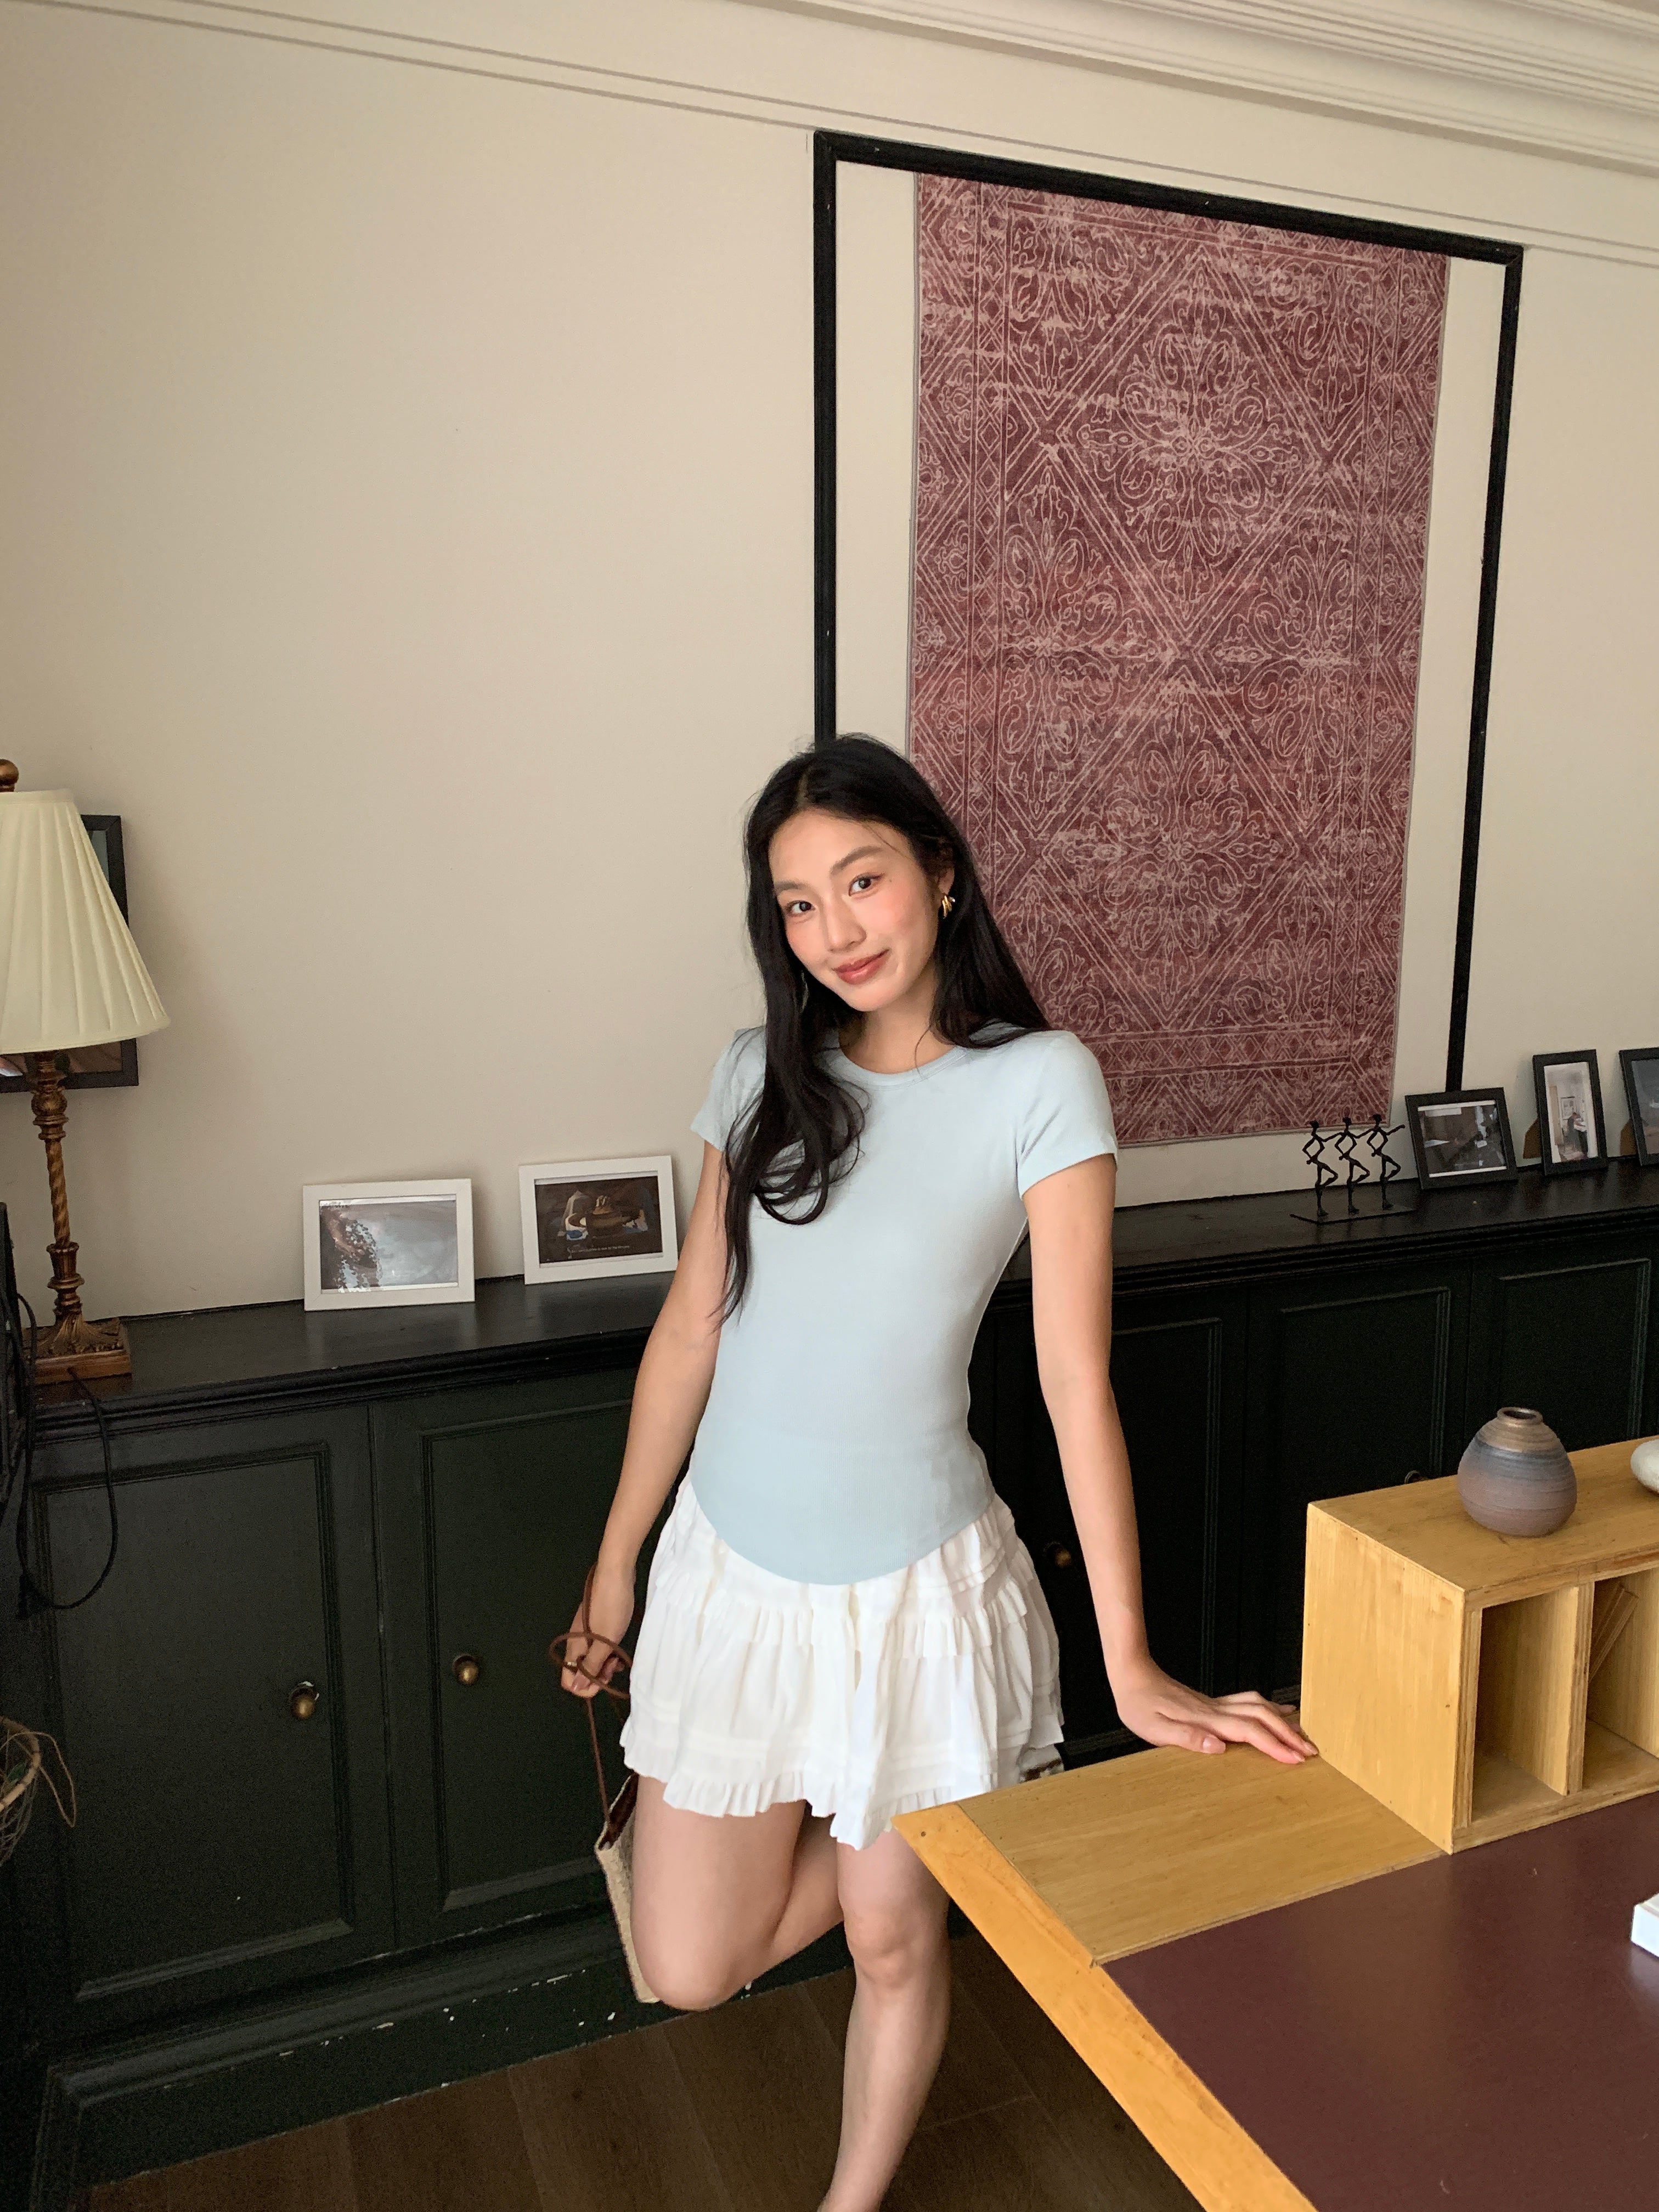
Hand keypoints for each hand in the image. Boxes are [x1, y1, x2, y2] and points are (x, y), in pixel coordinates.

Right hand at [552, 1559, 635, 1699]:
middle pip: (580, 1673)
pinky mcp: (595, 1627)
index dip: (587, 1686)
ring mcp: (585, 1634)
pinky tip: (618, 1650)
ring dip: (604, 1665)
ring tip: (619, 1658)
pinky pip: (597, 1649)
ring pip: (590, 1661)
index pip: (569, 1681)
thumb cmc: (611, 1606)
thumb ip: (592, 1666)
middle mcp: (576, 1643)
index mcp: (574, 1647)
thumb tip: (578, 1687)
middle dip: (597, 1676)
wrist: (616, 1574)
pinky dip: (607, 1654)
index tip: (605, 1675)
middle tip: (615, 1665)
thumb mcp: (605, 1641)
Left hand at [1110, 1659, 1315, 1764]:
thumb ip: (1187, 1737)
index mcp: (1206, 1719)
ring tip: (1303, 1732)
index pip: (1250, 1732)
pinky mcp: (1211, 1702)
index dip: (1275, 1746)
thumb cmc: (1138, 1704)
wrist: (1131, 1675)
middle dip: (1290, 1734)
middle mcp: (1216, 1709)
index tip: (1297, 1759)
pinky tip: (1277, 1710)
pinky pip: (1249, 1702)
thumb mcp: (1154, 1728)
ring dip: (1283, 1720)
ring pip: (1259, 1706)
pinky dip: (1269, 1707)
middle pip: (1263, 1717)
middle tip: (1312, 1751)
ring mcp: (1215, 1703)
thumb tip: (1218, 1747)